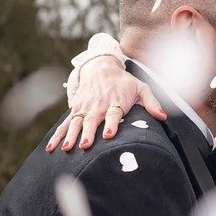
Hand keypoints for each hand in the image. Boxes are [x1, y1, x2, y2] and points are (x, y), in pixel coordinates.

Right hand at [48, 62, 166, 152]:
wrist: (101, 67)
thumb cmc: (124, 82)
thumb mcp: (141, 88)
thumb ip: (151, 103)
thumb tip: (163, 116)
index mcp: (114, 101)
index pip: (113, 113)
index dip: (111, 124)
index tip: (108, 135)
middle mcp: (98, 106)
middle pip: (92, 120)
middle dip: (88, 133)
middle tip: (84, 145)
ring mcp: (85, 109)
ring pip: (76, 123)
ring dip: (70, 136)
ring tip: (66, 148)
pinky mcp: (76, 111)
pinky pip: (65, 124)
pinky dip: (57, 135)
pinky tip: (52, 148)